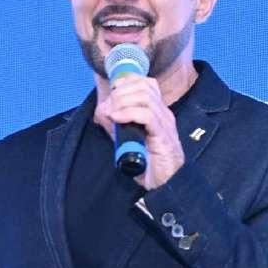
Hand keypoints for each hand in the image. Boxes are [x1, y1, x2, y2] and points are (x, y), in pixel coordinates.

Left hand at [96, 73, 184, 189]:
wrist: (164, 185)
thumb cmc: (148, 164)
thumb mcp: (126, 138)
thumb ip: (114, 124)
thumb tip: (102, 109)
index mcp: (157, 111)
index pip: (146, 83)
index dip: (127, 82)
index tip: (112, 93)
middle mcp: (163, 113)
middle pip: (144, 86)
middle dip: (121, 93)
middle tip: (109, 108)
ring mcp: (165, 124)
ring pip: (145, 97)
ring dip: (122, 102)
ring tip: (112, 114)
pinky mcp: (163, 136)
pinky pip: (148, 115)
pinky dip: (129, 113)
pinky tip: (118, 119)